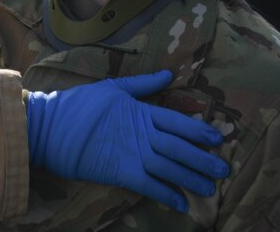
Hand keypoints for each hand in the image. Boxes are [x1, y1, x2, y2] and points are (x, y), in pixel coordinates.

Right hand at [25, 70, 228, 212]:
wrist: (54, 127)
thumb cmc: (82, 105)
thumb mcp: (114, 88)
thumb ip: (143, 84)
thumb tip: (169, 74)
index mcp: (141, 111)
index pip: (178, 122)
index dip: (199, 131)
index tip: (218, 139)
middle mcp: (142, 134)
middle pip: (180, 148)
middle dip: (203, 159)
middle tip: (224, 170)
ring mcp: (134, 154)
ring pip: (170, 168)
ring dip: (191, 179)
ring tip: (209, 189)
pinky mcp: (122, 173)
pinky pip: (150, 186)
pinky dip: (167, 195)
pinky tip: (181, 203)